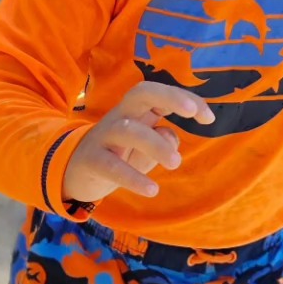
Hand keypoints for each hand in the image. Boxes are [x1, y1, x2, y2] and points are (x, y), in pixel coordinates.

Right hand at [62, 82, 214, 204]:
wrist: (73, 172)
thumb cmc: (118, 155)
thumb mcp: (144, 149)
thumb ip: (162, 140)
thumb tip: (170, 134)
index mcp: (135, 111)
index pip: (161, 94)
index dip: (186, 100)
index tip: (209, 118)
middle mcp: (120, 116)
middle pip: (141, 93)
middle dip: (169, 97)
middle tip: (193, 114)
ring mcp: (103, 136)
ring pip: (129, 130)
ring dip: (155, 144)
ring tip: (175, 163)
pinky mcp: (91, 160)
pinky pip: (111, 166)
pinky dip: (132, 177)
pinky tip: (152, 190)